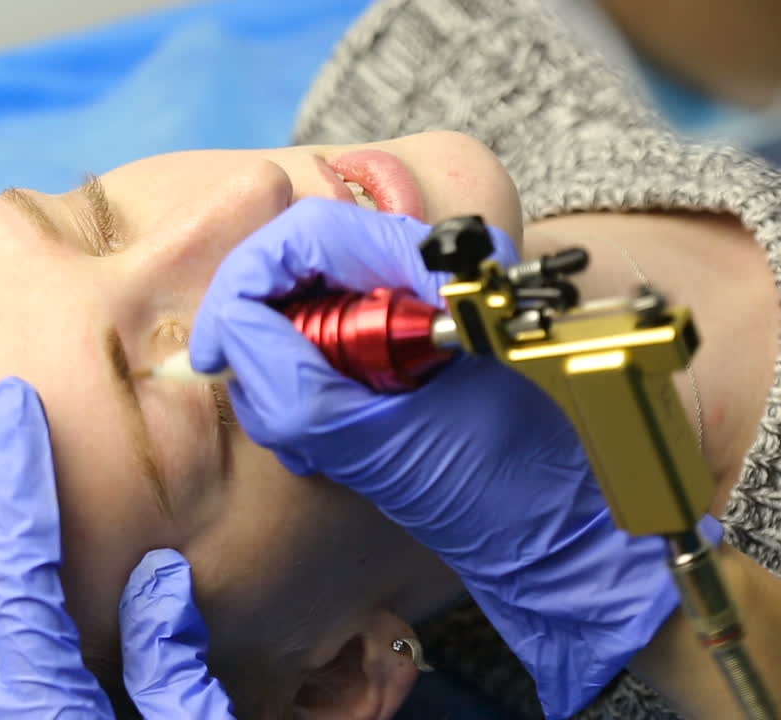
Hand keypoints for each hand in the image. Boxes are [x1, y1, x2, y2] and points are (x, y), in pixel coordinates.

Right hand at [189, 198, 719, 718]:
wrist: (564, 536)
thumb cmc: (504, 493)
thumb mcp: (386, 448)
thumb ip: (298, 392)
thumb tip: (230, 338)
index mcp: (436, 271)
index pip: (308, 233)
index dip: (245, 284)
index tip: (217, 354)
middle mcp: (424, 272)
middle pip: (296, 268)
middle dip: (261, 339)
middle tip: (268, 412)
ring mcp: (411, 309)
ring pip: (300, 311)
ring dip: (282, 380)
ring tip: (312, 446)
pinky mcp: (400, 345)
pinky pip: (322, 347)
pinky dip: (304, 398)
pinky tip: (325, 445)